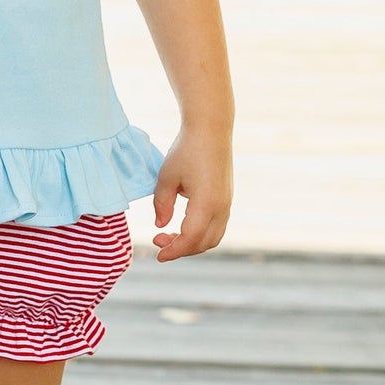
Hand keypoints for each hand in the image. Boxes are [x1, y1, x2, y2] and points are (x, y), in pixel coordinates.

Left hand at [152, 125, 232, 262]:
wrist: (211, 129)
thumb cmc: (186, 150)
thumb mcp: (167, 177)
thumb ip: (161, 204)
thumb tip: (160, 226)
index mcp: (206, 204)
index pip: (190, 239)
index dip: (173, 251)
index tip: (158, 254)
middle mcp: (221, 208)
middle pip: (203, 243)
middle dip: (181, 249)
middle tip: (158, 240)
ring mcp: (227, 203)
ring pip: (213, 237)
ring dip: (192, 242)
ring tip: (169, 234)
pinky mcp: (227, 198)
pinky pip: (217, 226)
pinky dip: (200, 233)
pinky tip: (183, 224)